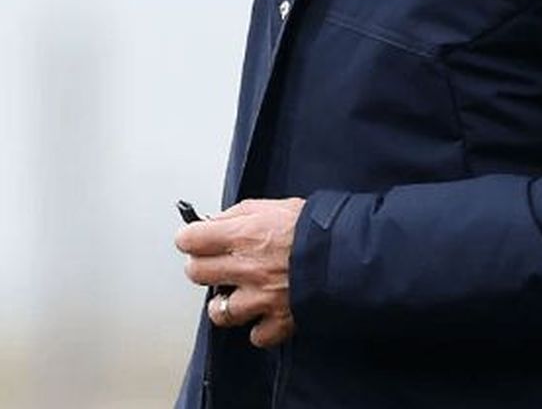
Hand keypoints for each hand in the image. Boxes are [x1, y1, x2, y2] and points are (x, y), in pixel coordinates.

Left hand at [173, 197, 305, 348]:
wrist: (351, 254)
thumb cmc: (316, 227)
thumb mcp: (275, 206)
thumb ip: (241, 214)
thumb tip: (214, 222)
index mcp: (242, 235)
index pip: (190, 239)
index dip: (191, 239)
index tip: (195, 240)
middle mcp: (245, 267)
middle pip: (196, 274)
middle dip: (202, 268)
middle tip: (215, 265)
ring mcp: (260, 298)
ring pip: (219, 311)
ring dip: (224, 304)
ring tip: (235, 295)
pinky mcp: (279, 321)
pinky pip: (256, 335)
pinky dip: (259, 328)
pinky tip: (265, 315)